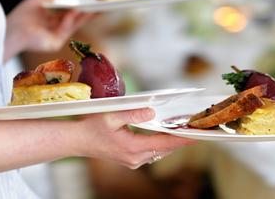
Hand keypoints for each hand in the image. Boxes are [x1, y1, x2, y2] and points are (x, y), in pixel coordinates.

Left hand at [4, 0, 93, 60]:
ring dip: (84, 16)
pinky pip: (66, 30)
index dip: (80, 8)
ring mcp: (55, 37)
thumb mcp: (38, 0)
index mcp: (49, 20)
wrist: (11, 30)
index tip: (91, 2)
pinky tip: (76, 10)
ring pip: (73, 25)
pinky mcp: (55, 43)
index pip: (68, 14)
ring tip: (94, 6)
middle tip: (101, 6)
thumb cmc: (21, 16)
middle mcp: (54, 29)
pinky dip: (70, 19)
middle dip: (88, 14)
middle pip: (75, 21)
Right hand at [73, 108, 195, 168]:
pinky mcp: (131, 160)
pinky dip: (161, 144)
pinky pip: (152, 153)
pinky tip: (167, 136)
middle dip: (181, 139)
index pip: (165, 143)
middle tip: (197, 129)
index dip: (182, 138)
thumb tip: (151, 112)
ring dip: (172, 142)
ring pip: (160, 152)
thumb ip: (132, 113)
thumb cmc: (91, 127)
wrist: (77, 141)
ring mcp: (133, 161)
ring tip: (186, 131)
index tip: (197, 134)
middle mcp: (136, 158)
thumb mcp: (111, 116)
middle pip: (165, 148)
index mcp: (133, 147)